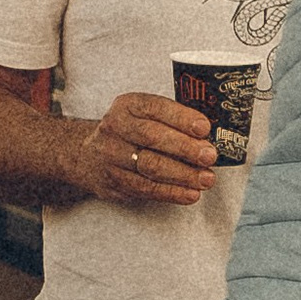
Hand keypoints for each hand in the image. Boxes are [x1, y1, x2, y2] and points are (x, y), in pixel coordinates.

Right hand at [72, 92, 216, 207]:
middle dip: (185, 148)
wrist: (88, 156)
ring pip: (150, 166)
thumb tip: (212, 135)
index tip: (204, 128)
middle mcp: (115, 128)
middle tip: (209, 156)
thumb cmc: (130, 132)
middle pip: (152, 138)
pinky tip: (190, 194)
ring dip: (183, 174)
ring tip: (206, 179)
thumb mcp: (143, 114)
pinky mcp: (113, 181)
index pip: (155, 108)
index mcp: (127, 106)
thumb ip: (172, 120)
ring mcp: (111, 156)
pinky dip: (171, 192)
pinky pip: (146, 189)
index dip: (181, 118)